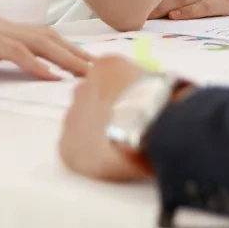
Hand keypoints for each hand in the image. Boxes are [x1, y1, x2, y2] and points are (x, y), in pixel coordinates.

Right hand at [0, 0, 91, 79]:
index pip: (40, 34)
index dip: (65, 47)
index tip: (85, 61)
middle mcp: (0, 23)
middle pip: (49, 36)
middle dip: (77, 53)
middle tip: (101, 68)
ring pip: (40, 42)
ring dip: (66, 58)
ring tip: (87, 74)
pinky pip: (15, 52)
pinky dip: (36, 64)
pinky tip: (51, 76)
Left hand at [59, 57, 152, 181]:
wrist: (150, 127)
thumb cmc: (161, 102)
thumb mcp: (159, 80)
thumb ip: (145, 84)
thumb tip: (151, 94)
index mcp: (105, 67)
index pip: (108, 77)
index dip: (121, 92)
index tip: (134, 104)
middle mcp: (82, 88)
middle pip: (91, 99)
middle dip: (104, 110)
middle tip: (125, 125)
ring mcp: (72, 118)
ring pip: (80, 124)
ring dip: (95, 131)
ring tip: (118, 145)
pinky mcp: (67, 147)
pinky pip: (76, 150)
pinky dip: (89, 155)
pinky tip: (108, 160)